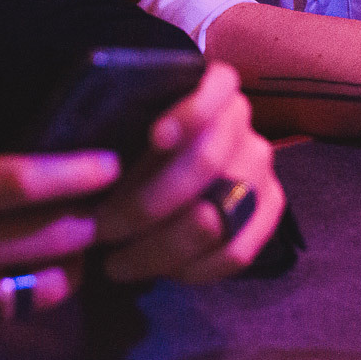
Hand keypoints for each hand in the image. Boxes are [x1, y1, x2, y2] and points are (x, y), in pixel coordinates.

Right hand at [0, 113, 119, 359]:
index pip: (27, 180)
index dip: (77, 171)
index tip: (107, 163)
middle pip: (52, 234)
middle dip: (88, 217)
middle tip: (99, 203)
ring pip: (47, 282)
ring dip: (72, 261)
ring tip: (76, 244)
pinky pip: (16, 314)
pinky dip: (36, 293)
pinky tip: (38, 277)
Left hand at [92, 63, 284, 284]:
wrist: (185, 166)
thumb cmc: (136, 143)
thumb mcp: (126, 129)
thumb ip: (117, 141)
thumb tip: (89, 181)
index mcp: (214, 87)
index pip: (215, 89)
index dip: (189, 113)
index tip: (155, 137)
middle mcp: (243, 122)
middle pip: (206, 163)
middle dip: (147, 203)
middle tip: (102, 227)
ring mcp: (261, 165)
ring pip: (219, 216)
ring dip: (163, 247)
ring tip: (118, 262)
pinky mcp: (272, 205)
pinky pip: (239, 250)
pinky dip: (196, 268)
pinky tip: (161, 271)